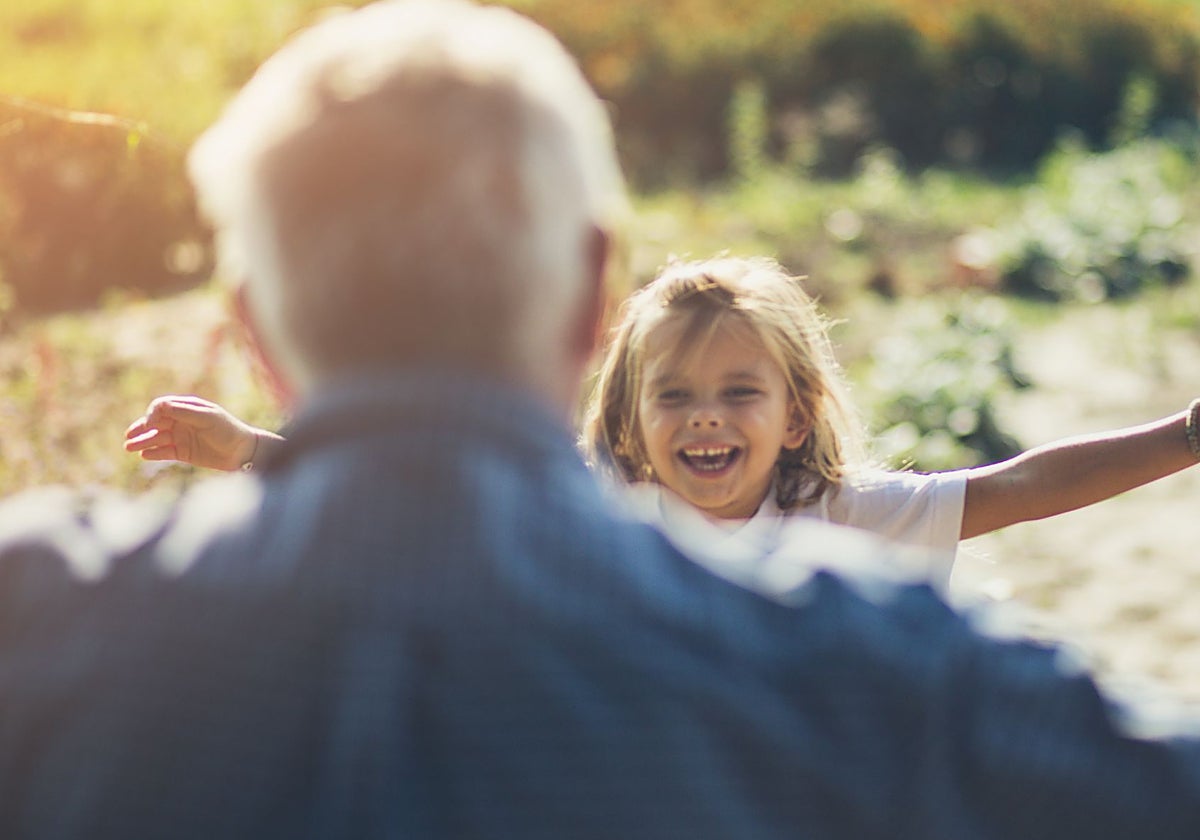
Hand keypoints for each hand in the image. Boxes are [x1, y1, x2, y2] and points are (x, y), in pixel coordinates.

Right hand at [124, 396, 272, 471]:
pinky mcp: (183, 453)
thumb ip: (183, 412)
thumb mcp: (207, 418)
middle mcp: (181, 422)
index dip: (152, 414)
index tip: (151, 424)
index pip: (161, 407)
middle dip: (141, 429)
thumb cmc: (227, 429)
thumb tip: (159, 406)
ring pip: (156, 439)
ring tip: (128, 447)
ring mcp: (181, 438)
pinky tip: (144, 455)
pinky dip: (153, 453)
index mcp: (187, 409)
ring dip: (142, 442)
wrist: (243, 452)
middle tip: (128, 436)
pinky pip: (164, 452)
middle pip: (154, 423)